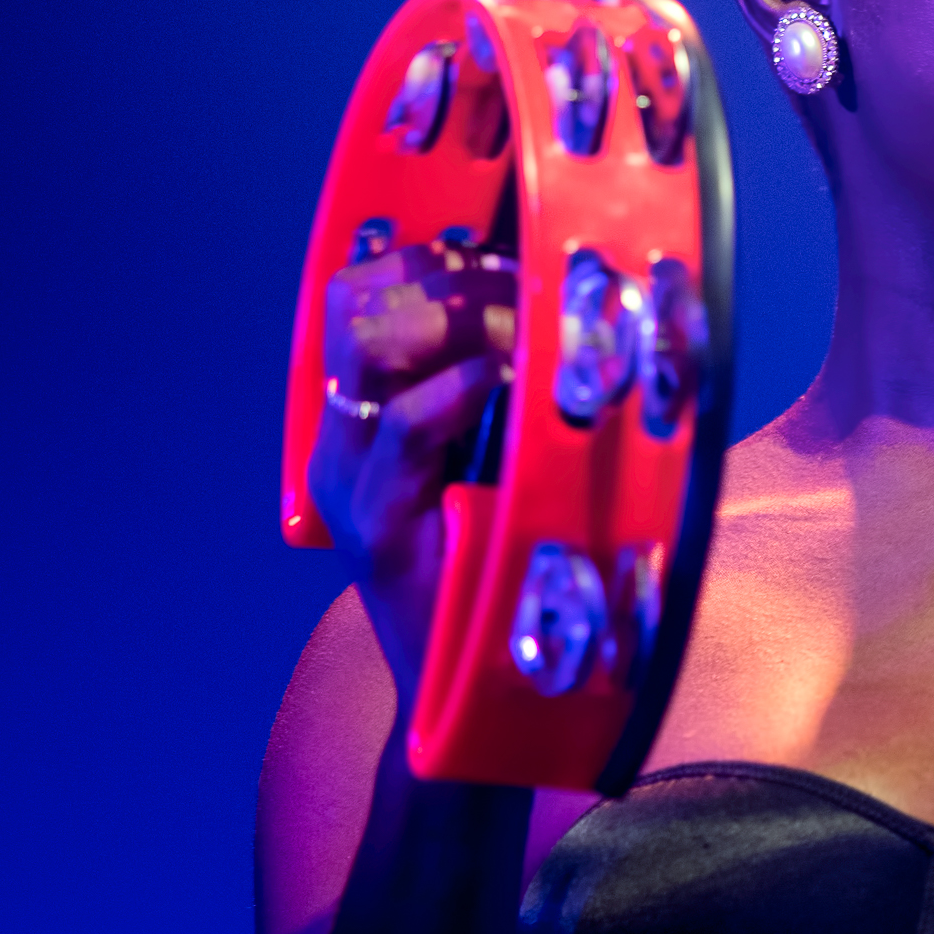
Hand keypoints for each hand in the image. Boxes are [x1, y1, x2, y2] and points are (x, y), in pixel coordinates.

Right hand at [307, 237, 516, 704]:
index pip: (370, 306)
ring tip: (520, 308)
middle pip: (366, 315)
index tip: (502, 243)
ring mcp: (355, 486)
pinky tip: (501, 375)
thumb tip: (585, 330)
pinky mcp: (379, 527)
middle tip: (518, 264)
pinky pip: (406, 433)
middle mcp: (348, 447)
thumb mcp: (511, 468)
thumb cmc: (504, 572)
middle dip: (442, 278)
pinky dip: (455, 393)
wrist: (471, 690)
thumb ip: (522, 407)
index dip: (429, 262)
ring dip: (456, 320)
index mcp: (371, 426)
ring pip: (376, 359)